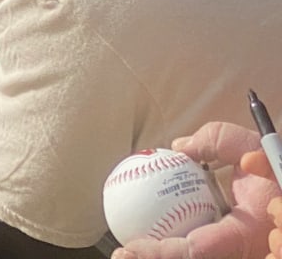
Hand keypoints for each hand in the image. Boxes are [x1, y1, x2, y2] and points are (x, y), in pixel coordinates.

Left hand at [113, 123, 279, 258]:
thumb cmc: (269, 167)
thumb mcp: (247, 146)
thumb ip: (214, 142)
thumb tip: (178, 147)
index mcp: (244, 234)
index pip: (197, 249)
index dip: (163, 251)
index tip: (134, 245)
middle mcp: (242, 251)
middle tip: (122, 254)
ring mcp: (237, 252)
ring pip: (195, 255)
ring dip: (160, 255)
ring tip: (125, 253)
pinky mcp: (231, 247)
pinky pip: (199, 248)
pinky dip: (173, 246)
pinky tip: (146, 237)